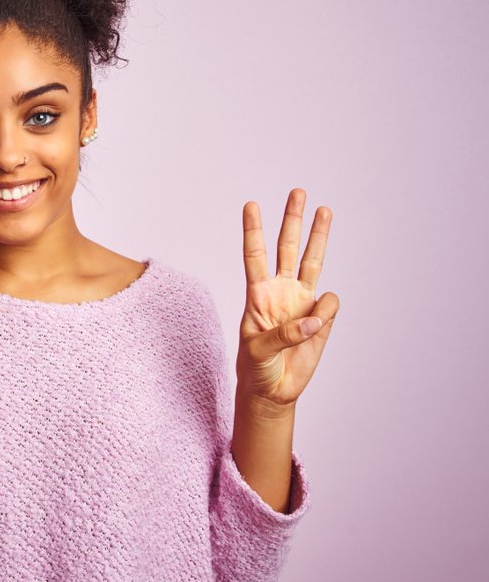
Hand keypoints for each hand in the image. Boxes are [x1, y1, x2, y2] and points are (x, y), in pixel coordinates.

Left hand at [236, 188, 339, 409]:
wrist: (273, 390)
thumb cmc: (256, 369)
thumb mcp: (257, 352)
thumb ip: (282, 335)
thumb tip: (314, 320)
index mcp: (258, 295)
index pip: (254, 256)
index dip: (253, 231)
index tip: (250, 205)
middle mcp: (281, 291)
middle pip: (287, 248)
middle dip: (292, 220)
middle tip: (297, 191)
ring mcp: (302, 302)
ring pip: (313, 261)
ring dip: (319, 235)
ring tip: (325, 209)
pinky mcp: (321, 317)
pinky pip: (331, 304)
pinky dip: (326, 314)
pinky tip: (316, 328)